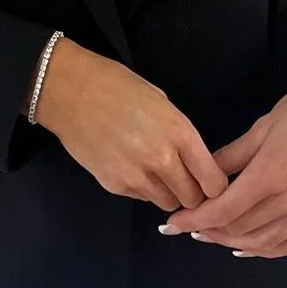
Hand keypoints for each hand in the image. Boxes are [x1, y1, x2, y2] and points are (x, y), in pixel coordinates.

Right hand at [35, 39, 229, 212]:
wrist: (70, 91)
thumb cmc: (117, 85)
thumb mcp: (160, 101)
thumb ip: (179, 134)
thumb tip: (191, 161)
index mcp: (179, 132)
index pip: (213, 181)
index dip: (215, 186)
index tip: (210, 181)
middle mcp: (162, 160)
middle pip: (193, 199)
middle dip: (193, 192)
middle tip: (185, 179)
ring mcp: (136, 177)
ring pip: (167, 203)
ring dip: (168, 192)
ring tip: (156, 171)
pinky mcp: (114, 186)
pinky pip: (141, 197)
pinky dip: (143, 188)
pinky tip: (131, 165)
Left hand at [157, 66, 286, 257]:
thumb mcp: (262, 126)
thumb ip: (232, 155)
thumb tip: (205, 172)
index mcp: (271, 174)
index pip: (224, 209)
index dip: (195, 219)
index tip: (174, 223)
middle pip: (239, 229)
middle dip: (208, 231)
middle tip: (187, 225)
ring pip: (262, 243)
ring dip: (232, 242)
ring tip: (211, 234)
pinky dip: (265, 250)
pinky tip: (248, 246)